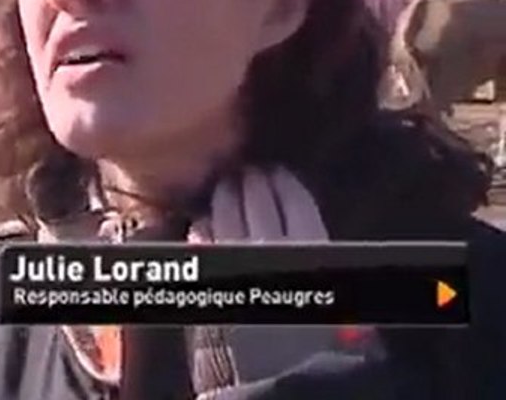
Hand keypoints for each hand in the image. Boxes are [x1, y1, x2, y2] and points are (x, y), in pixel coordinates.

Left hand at [187, 166, 370, 384]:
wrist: (282, 390)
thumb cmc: (328, 359)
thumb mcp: (348, 314)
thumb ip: (334, 275)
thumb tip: (325, 251)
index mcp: (312, 252)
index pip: (295, 202)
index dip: (286, 185)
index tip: (280, 175)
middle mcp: (271, 248)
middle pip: (257, 201)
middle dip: (253, 183)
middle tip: (251, 174)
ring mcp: (234, 262)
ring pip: (225, 214)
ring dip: (225, 197)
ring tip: (227, 188)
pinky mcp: (208, 281)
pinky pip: (203, 241)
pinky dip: (205, 228)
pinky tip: (205, 225)